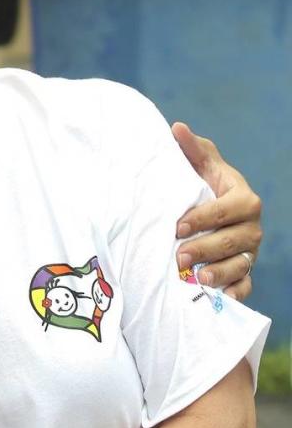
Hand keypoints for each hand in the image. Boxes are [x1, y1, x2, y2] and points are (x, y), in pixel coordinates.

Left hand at [171, 122, 261, 299]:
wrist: (203, 213)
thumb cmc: (200, 186)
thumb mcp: (198, 166)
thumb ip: (191, 149)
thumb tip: (177, 128)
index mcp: (243, 199)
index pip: (231, 208)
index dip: (207, 218)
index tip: (179, 225)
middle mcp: (250, 227)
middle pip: (235, 240)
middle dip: (207, 249)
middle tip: (179, 256)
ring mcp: (248, 252)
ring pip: (240, 265)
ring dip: (219, 273)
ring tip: (196, 279)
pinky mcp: (242, 273)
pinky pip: (244, 286)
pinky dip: (234, 294)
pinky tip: (220, 299)